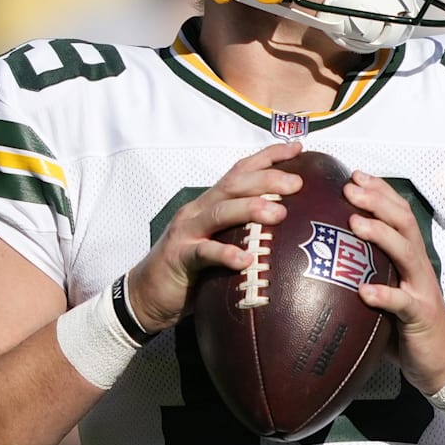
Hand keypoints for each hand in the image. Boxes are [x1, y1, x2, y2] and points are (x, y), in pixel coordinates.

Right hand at [127, 141, 304, 333]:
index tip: (298, 148)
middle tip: (296, 183)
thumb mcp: (219, 242)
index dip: (268, 157)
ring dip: (251, 209)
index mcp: (210, 203)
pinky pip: (203, 253)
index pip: (240, 171)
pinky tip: (245, 260)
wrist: (146, 295)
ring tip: (279, 213)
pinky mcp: (179, 257)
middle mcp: (198, 210)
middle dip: (266, 179)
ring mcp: (187, 232)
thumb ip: (243, 232)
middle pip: (234, 185)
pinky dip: (225, 254)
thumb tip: (288, 230)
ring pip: (220, 212)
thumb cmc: (192, 270)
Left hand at [344, 171, 444, 394]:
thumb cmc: (405, 323)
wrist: (442, 361)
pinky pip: (403, 303)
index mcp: (409, 256)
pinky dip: (384, 295)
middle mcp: (418, 266)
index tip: (354, 174)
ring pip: (406, 253)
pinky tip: (365, 291)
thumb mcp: (386, 289)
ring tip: (355, 223)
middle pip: (403, 222)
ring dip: (381, 235)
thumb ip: (364, 272)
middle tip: (349, 188)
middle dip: (377, 201)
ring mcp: (421, 289)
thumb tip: (320, 256)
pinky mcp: (421, 316)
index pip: (398, 213)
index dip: (380, 191)